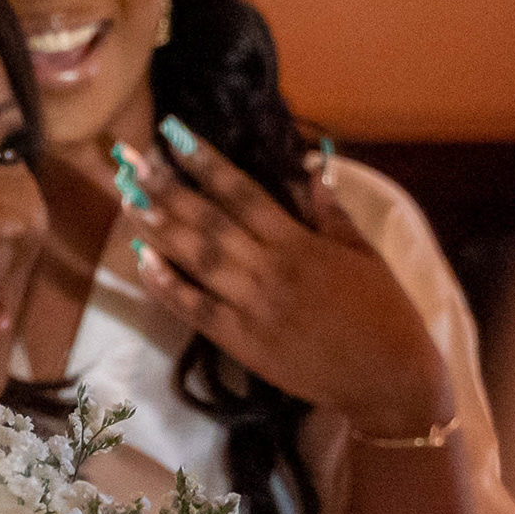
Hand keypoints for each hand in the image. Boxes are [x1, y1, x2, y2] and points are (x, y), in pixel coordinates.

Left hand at [119, 127, 455, 438]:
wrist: (387, 380)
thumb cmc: (385, 314)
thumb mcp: (364, 254)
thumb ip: (331, 213)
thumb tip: (310, 169)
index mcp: (299, 243)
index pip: (243, 193)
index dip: (207, 162)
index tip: (175, 133)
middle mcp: (268, 269)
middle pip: (209, 221)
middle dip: (168, 188)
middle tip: (130, 159)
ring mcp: (251, 307)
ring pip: (198, 260)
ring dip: (159, 229)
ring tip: (127, 199)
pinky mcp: (241, 342)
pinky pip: (196, 310)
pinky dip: (168, 287)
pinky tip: (142, 262)